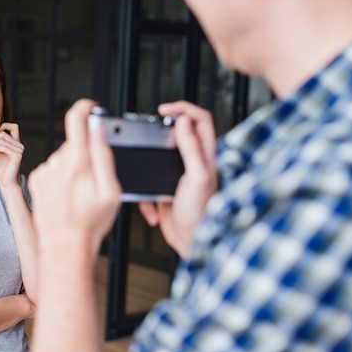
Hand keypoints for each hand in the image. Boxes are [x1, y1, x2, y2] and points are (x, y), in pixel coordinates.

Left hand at [0, 122, 23, 186]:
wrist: (6, 182)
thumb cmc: (1, 168)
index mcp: (16, 143)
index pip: (13, 126)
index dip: (3, 126)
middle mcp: (20, 145)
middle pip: (4, 133)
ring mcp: (19, 150)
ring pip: (3, 139)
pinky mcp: (17, 156)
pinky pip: (3, 147)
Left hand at [28, 99, 121, 255]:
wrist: (64, 247)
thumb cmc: (90, 224)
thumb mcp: (111, 192)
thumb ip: (104, 157)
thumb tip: (98, 132)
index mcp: (77, 163)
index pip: (76, 119)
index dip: (85, 108)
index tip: (91, 109)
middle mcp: (57, 164)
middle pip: (74, 142)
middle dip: (86, 152)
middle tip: (95, 178)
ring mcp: (44, 172)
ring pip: (64, 157)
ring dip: (74, 167)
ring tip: (80, 193)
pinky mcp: (37, 181)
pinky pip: (53, 169)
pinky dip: (62, 176)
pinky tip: (67, 195)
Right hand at [138, 101, 217, 257]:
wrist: (192, 242)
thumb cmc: (202, 213)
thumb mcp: (197, 176)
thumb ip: (192, 148)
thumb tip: (184, 122)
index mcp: (206, 156)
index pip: (200, 120)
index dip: (183, 108)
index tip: (165, 110)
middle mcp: (195, 163)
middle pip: (179, 133)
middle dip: (161, 131)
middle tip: (150, 128)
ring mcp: (179, 176)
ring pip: (160, 158)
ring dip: (150, 164)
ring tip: (145, 166)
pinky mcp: (166, 190)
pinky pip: (150, 184)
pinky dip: (147, 197)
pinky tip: (154, 207)